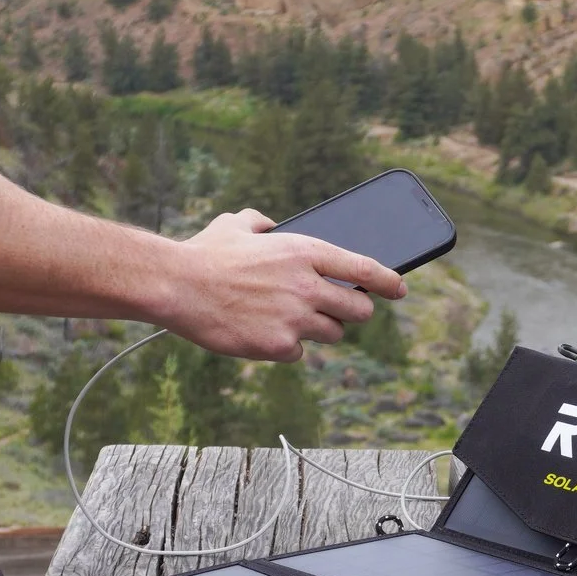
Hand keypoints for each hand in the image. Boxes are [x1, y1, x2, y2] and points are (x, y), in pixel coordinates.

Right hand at [157, 210, 407, 360]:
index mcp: (305, 251)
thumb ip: (264, 223)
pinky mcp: (279, 346)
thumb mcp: (238, 224)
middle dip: (353, 310)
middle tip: (341, 310)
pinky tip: (264, 333)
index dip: (389, 280)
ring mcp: (295, 319)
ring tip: (292, 320)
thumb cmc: (205, 253)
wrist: (177, 286)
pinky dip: (286, 346)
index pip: (365, 268)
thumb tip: (272, 224)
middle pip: (358, 309)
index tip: (400, 288)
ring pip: (332, 334)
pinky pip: (298, 352)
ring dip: (319, 329)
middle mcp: (308, 285)